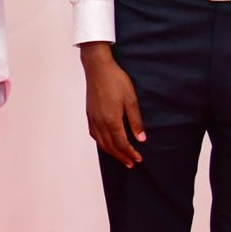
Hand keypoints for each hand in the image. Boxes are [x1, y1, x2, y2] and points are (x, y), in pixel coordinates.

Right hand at [80, 43, 144, 167]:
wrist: (97, 68)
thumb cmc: (116, 81)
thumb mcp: (130, 99)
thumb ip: (135, 121)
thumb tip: (141, 138)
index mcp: (111, 120)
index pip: (122, 143)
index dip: (130, 153)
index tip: (138, 159)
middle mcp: (100, 123)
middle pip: (110, 146)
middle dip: (121, 156)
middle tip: (131, 163)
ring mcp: (93, 119)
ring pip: (101, 142)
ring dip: (111, 152)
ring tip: (120, 157)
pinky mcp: (89, 114)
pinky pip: (94, 134)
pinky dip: (101, 143)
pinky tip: (106, 143)